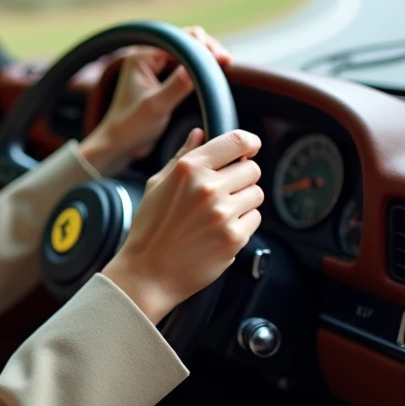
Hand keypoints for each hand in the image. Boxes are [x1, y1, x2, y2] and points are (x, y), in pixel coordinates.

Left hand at [81, 26, 231, 176]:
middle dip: (206, 47)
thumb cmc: (131, 126)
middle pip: (184, 40)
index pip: (178, 40)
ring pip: (188, 51)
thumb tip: (198, 68)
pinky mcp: (163, 77)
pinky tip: (215, 73)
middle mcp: (147, 55)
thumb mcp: (156, 106)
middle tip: (226, 60)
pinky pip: (186, 64)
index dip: (201, 47)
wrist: (120, 143)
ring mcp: (155, 65)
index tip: (221, 59)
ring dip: (205, 56)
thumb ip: (176, 86)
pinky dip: (201, 66)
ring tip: (225, 64)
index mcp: (141, 56)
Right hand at [101, 128, 263, 324]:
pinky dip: (243, 223)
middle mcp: (207, 187)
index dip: (249, 142)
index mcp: (188, 168)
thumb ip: (183, 156)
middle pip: (252, 169)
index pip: (236, 141)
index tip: (250, 147)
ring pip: (256, 194)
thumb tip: (200, 134)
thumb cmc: (150, 228)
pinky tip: (220, 230)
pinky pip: (255, 219)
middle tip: (224, 191)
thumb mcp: (157, 184)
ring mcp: (223, 212)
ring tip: (219, 213)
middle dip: (242, 178)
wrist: (148, 271)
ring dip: (243, 201)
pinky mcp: (234, 236)